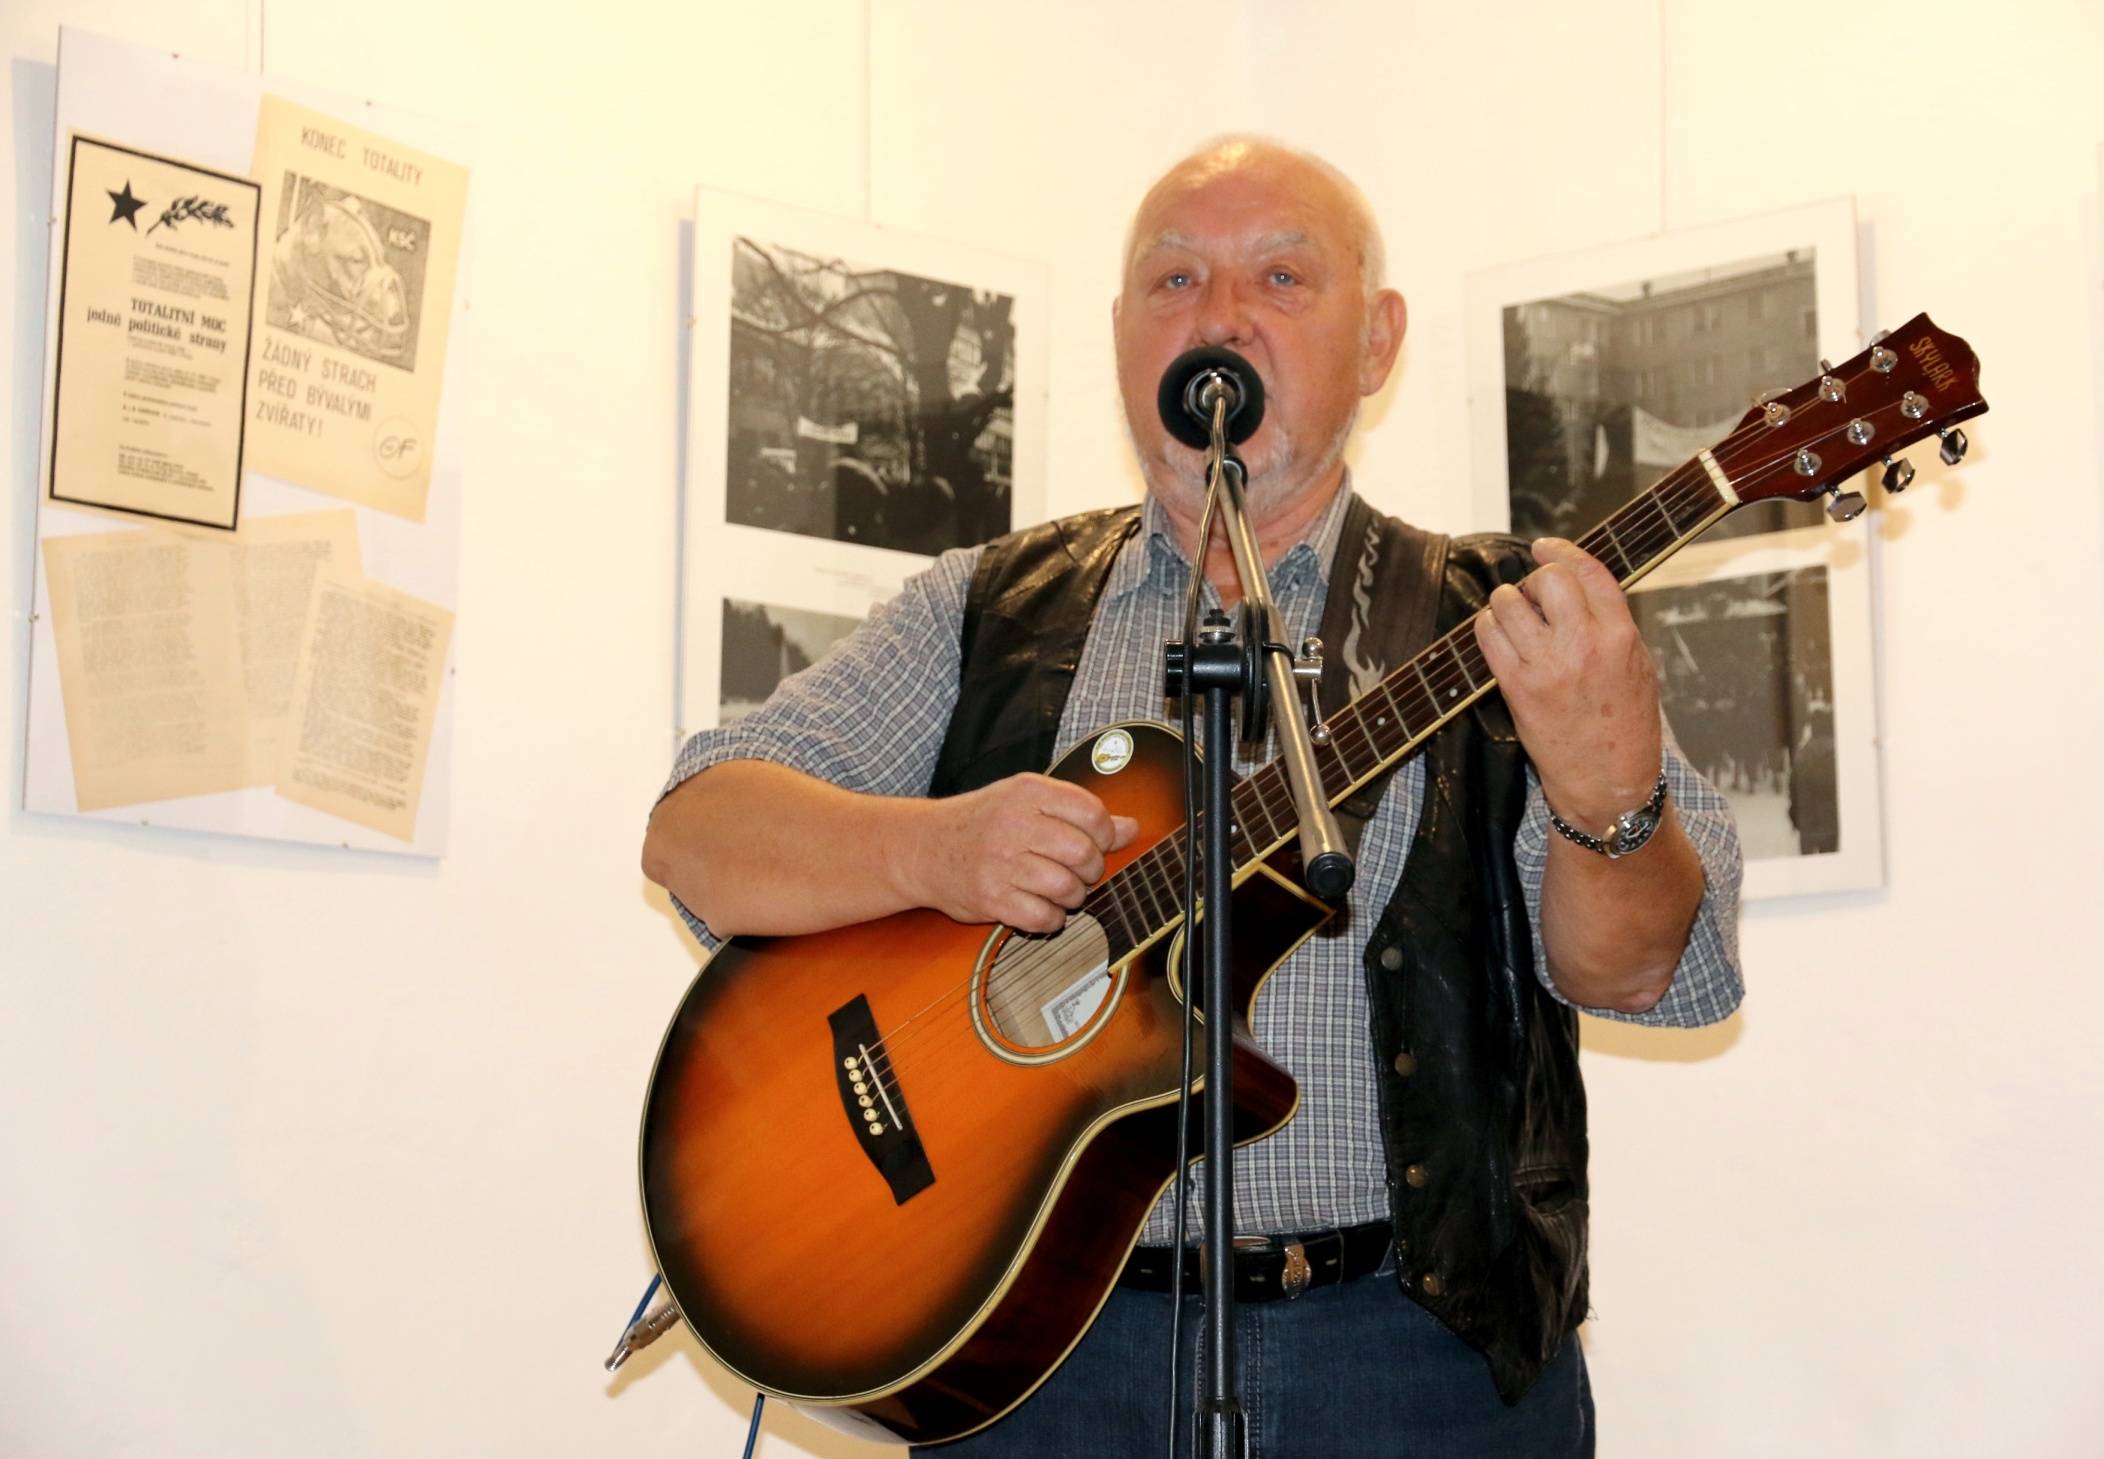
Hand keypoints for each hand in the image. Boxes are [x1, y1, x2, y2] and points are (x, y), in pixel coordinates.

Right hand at [895, 773, 1138, 932]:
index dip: (1105, 835)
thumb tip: (1132, 828)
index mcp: (1028, 792)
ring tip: (1061, 891)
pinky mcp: (991, 898)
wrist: (924, 848)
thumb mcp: (1028, 802)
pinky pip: (1043, 918)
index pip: (1092, 813)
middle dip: (1091, 869)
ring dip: (1073, 897)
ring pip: (1067, 888)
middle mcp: (1014, 824)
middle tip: (1079, 872)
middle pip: (1083, 853)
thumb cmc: (984, 823)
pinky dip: (1052, 919)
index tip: (1096, 844)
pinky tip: (1043, 909)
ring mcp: (1000, 862)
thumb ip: (1080, 813)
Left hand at [1473, 538, 1662, 828]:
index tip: (1545, 547)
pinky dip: (1487, 627)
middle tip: (1533, 594)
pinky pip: (1487, 636)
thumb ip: (1612, 624)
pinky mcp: (1517, 687)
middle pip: (1547, 578)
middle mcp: (1585, 645)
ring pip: (1508, 602)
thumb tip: (1579, 587)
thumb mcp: (1638, 666)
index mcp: (1621, 635)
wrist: (1609, 783)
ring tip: (1514, 617)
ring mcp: (1548, 665)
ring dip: (1505, 602)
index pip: (1588, 571)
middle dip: (1535, 578)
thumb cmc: (1626, 727)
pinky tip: (1497, 634)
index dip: (1562, 550)